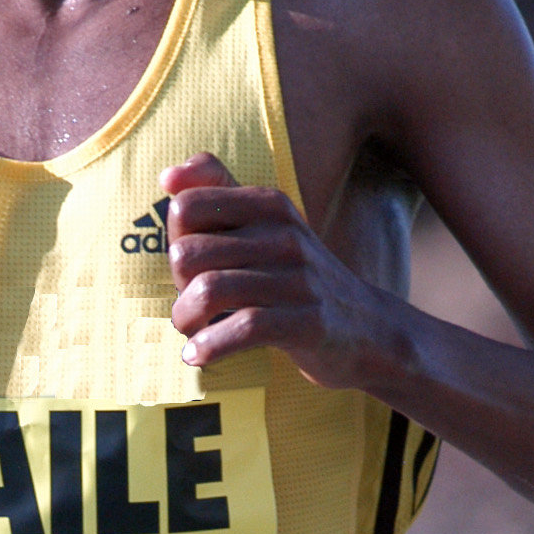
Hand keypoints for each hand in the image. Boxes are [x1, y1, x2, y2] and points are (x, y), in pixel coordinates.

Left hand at [163, 154, 395, 387]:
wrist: (366, 327)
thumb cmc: (297, 278)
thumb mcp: (267, 226)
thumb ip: (217, 193)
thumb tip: (167, 177)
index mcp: (269, 205)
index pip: (186, 207)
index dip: (175, 241)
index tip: (191, 266)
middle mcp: (284, 234)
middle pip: (188, 254)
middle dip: (177, 286)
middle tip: (192, 306)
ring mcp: (298, 278)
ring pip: (209, 290)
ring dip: (186, 320)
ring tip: (191, 332)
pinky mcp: (307, 321)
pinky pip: (243, 328)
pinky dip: (209, 347)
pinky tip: (199, 356)